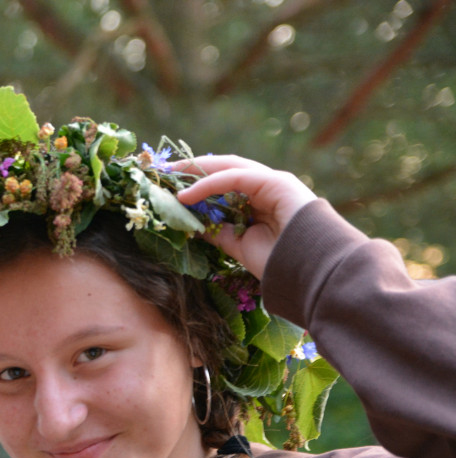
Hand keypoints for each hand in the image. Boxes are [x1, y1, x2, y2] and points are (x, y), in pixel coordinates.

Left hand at [175, 155, 316, 279]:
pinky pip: (235, 178)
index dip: (197, 183)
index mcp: (259, 201)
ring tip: (169, 177)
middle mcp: (266, 187)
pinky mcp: (275, 182)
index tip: (170, 188)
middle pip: (223, 170)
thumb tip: (193, 225)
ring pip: (227, 168)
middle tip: (163, 173)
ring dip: (196, 172)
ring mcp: (272, 182)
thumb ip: (217, 233)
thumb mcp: (237, 246)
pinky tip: (186, 194)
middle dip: (193, 170)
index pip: (223, 184)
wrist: (311, 271)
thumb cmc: (279, 263)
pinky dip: (208, 184)